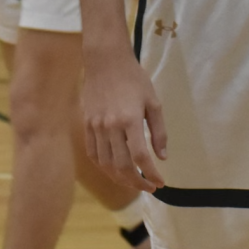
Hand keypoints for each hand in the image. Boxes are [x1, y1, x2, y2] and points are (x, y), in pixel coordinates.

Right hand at [82, 44, 165, 191]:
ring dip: (120, 178)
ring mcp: (96, 126)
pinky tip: (113, 170)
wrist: (105, 61)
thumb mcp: (153, 102)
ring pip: (105, 163)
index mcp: (130, 119)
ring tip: (133, 182)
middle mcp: (111, 126)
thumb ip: (159, 131)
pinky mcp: (86, 124)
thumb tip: (162, 157)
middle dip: (137, 182)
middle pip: (122, 165)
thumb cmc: (134, 79)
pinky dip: (103, 167)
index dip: (151, 174)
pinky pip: (93, 153)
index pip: (141, 157)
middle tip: (149, 187)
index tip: (160, 182)